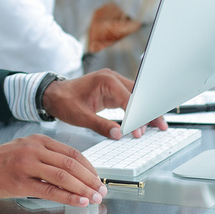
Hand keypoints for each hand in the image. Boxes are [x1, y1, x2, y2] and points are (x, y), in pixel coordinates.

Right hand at [0, 134, 106, 206]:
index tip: (98, 178)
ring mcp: (28, 165)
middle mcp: (35, 149)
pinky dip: (68, 197)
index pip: (72, 153)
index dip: (89, 167)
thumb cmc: (1, 160)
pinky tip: (78, 202)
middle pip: (71, 164)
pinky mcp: (21, 182)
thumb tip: (73, 173)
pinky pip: (50, 190)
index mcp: (40, 140)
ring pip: (64, 176)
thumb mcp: (26, 149)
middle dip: (90, 179)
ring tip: (94, 198)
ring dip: (83, 189)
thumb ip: (47, 157)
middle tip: (101, 190)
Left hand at [42, 68, 167, 139]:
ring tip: (158, 125)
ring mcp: (113, 84)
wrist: (53, 94)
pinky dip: (137, 111)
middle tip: (161, 126)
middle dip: (149, 111)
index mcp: (105, 80)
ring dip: (146, 111)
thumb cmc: (64, 101)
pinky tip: (144, 122)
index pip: (128, 98)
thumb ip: (100, 125)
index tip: (139, 131)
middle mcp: (112, 78)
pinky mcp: (112, 91)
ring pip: (136, 97)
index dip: (136, 116)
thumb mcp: (80, 116)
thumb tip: (118, 135)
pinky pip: (129, 100)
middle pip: (138, 94)